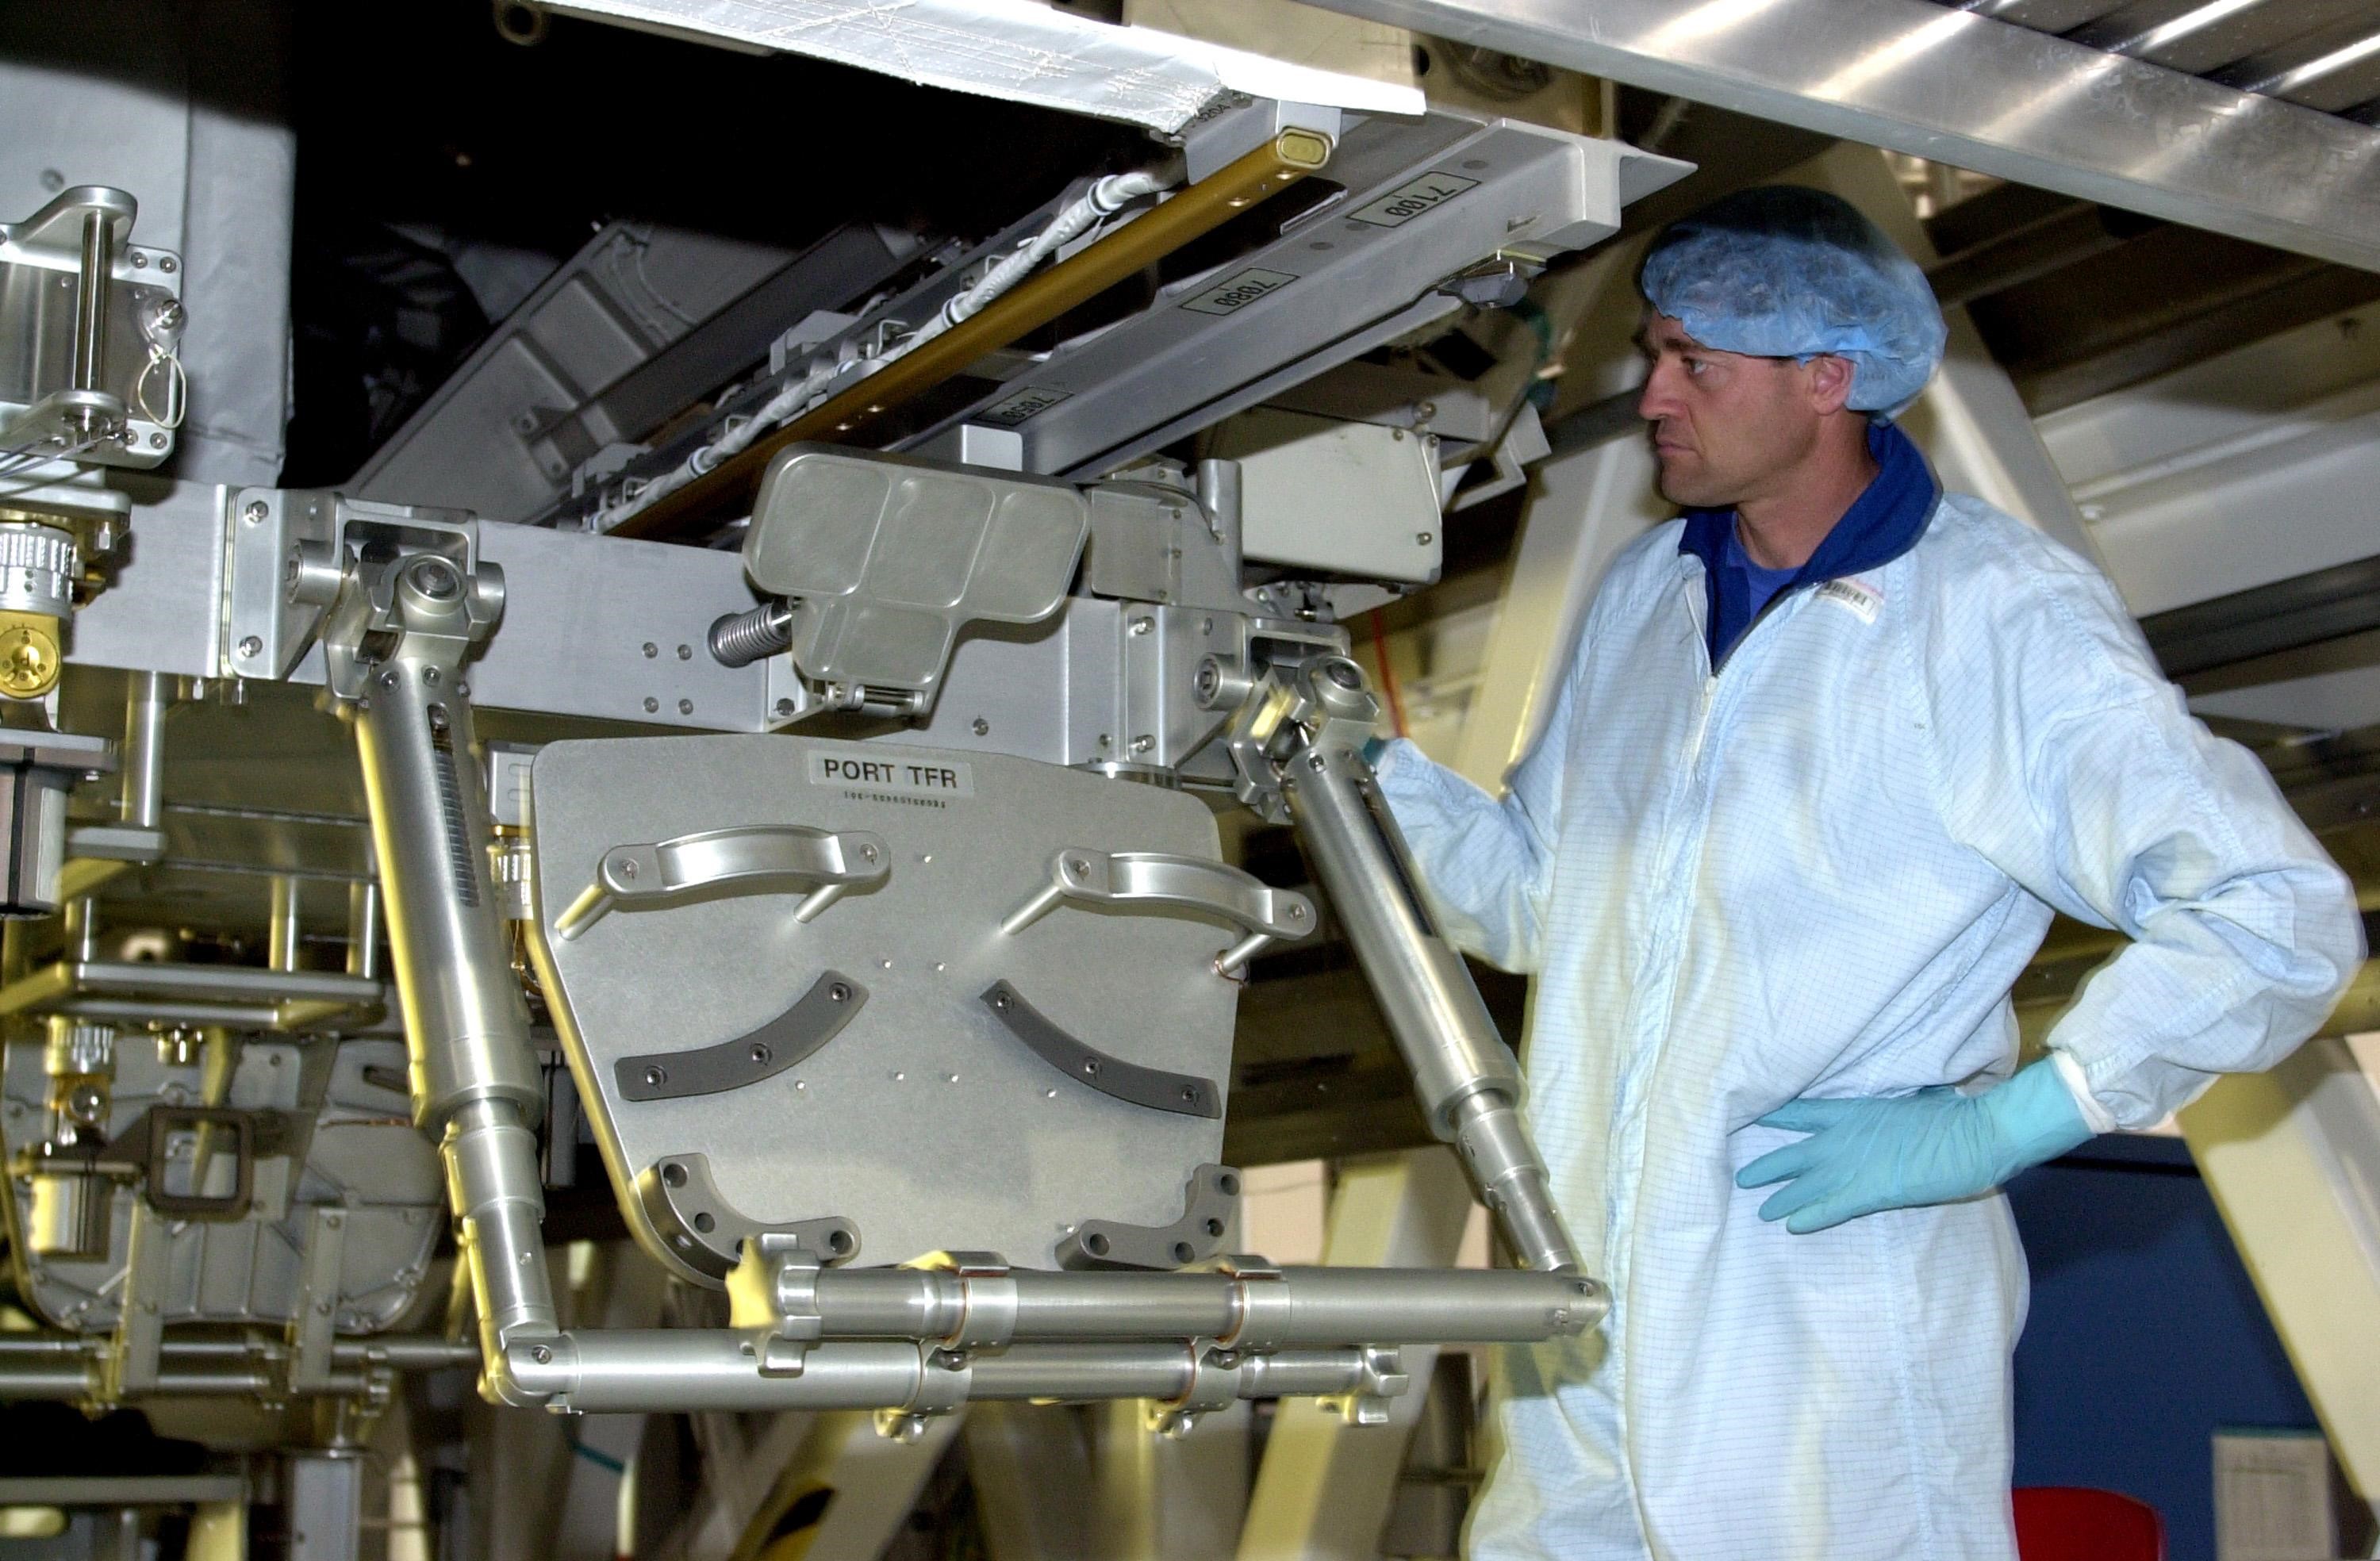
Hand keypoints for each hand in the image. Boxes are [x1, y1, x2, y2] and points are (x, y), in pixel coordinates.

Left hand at [1735, 1060, 2094, 1232]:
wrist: (1974, 1135)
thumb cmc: (1951, 1116)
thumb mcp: (1911, 1101)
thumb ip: (1890, 1106)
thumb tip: (1898, 1100)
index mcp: (1852, 1111)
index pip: (1799, 1112)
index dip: (1772, 1118)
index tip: (1749, 1121)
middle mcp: (1841, 1137)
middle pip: (1790, 1154)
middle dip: (1764, 1168)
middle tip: (1742, 1177)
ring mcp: (1852, 1166)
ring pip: (1802, 1185)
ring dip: (1780, 1199)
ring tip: (1761, 1210)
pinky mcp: (1868, 1194)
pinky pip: (1828, 1209)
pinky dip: (1808, 1217)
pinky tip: (1791, 1227)